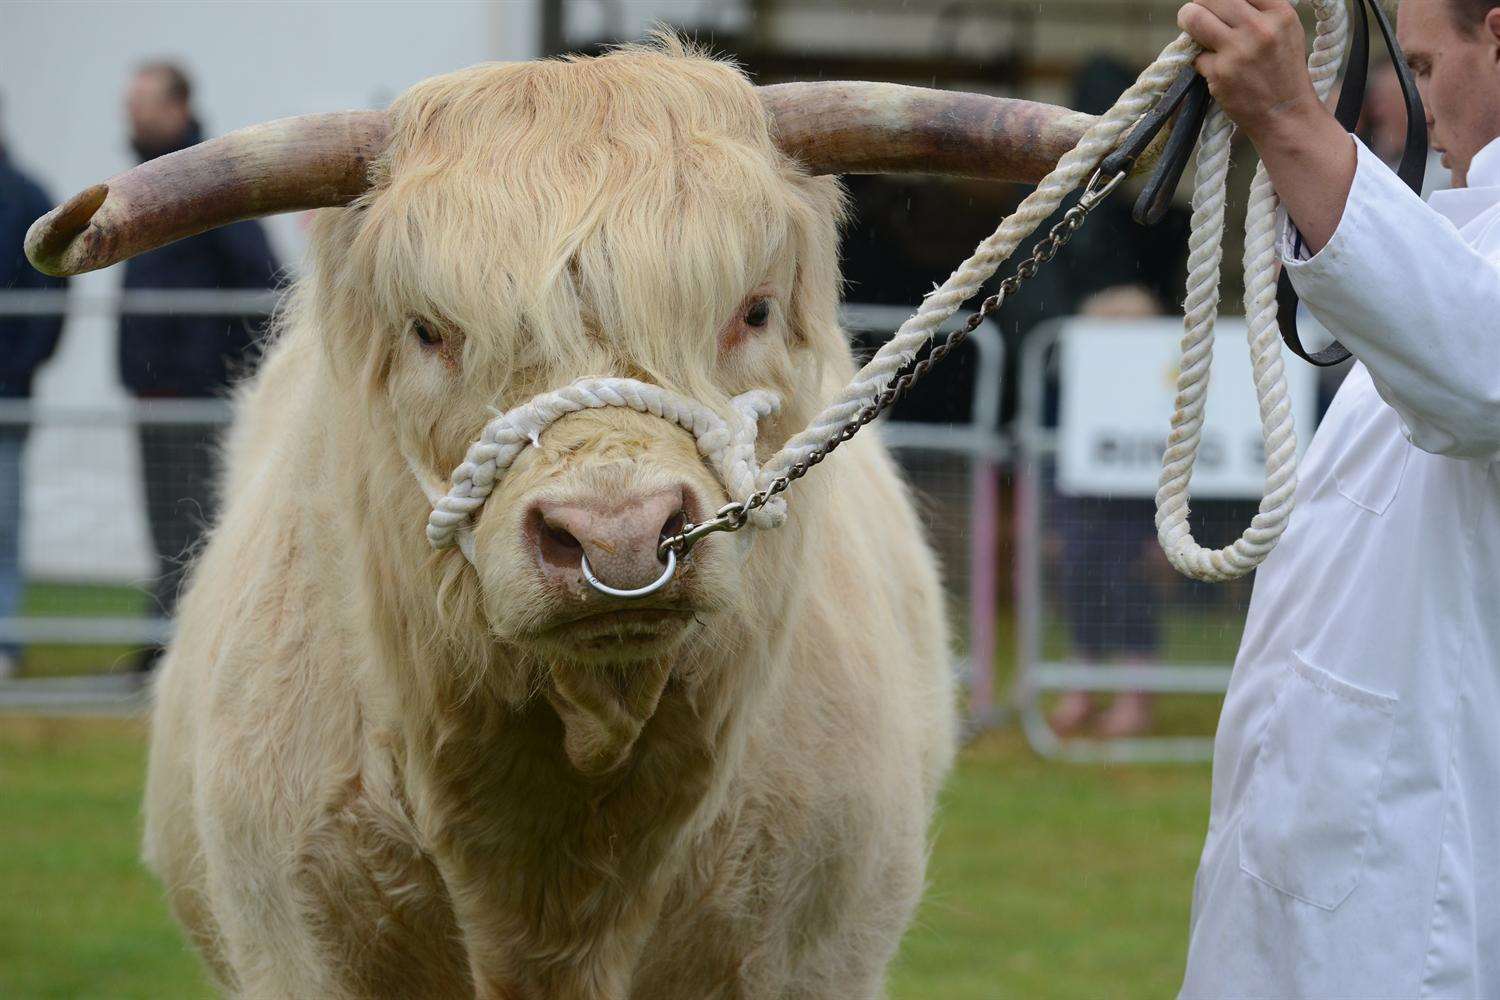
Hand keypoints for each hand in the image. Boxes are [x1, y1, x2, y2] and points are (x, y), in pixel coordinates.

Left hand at [1176, 0, 1324, 143]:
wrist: (1286, 114)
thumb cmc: (1283, 72)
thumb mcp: (1285, 30)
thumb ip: (1259, 11)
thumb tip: (1220, 2)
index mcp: (1280, 12)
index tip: (1217, 6)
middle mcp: (1259, 28)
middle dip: (1199, 5)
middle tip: (1197, 15)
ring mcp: (1238, 51)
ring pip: (1193, 17)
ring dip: (1187, 21)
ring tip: (1192, 29)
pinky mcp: (1220, 73)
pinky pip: (1194, 55)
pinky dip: (1199, 61)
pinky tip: (1213, 67)